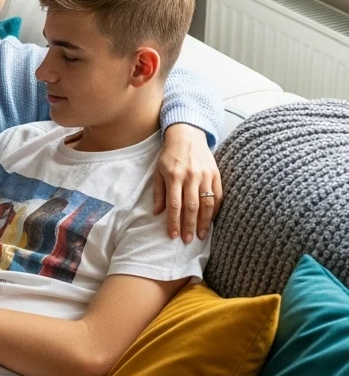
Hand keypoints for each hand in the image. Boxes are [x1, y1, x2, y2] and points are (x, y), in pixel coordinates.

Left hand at [153, 123, 222, 241]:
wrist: (188, 135)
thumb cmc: (170, 155)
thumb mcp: (158, 171)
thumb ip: (159, 192)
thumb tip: (157, 213)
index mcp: (174, 176)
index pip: (174, 204)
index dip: (174, 222)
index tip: (173, 235)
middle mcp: (191, 176)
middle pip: (191, 206)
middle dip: (189, 226)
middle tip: (188, 240)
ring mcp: (205, 175)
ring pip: (207, 203)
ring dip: (205, 222)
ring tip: (202, 235)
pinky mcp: (216, 174)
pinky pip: (218, 195)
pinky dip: (216, 210)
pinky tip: (211, 220)